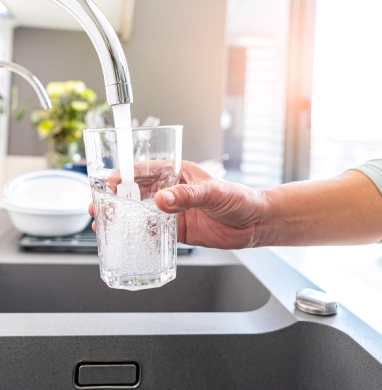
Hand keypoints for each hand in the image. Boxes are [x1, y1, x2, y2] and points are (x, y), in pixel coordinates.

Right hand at [88, 161, 266, 248]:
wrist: (254, 223)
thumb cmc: (239, 198)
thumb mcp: (213, 192)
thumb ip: (187, 196)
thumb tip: (162, 200)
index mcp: (178, 174)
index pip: (145, 171)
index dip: (123, 176)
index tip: (107, 183)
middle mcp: (173, 192)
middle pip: (137, 193)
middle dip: (116, 198)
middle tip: (98, 205)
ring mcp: (174, 211)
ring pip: (142, 213)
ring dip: (123, 217)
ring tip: (104, 223)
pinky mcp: (178, 230)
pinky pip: (155, 232)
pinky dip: (141, 235)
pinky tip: (128, 239)